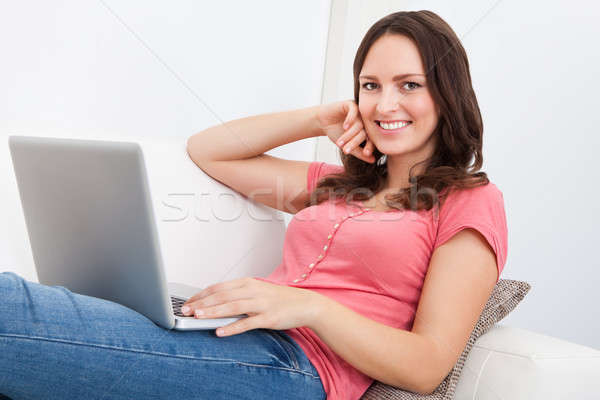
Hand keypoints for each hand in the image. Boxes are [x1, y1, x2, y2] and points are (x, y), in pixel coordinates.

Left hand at [181, 277, 321, 336]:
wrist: (305, 304)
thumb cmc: (279, 299)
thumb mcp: (257, 291)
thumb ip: (238, 295)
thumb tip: (215, 302)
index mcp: (248, 283)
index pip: (219, 287)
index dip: (201, 294)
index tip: (188, 302)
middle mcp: (253, 291)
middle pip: (222, 295)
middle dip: (202, 302)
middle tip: (186, 310)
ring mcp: (260, 304)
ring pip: (232, 306)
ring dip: (213, 312)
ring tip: (198, 316)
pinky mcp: (268, 317)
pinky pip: (247, 323)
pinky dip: (232, 327)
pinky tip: (220, 331)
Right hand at [317, 99, 375, 162]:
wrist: (322, 122)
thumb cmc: (335, 132)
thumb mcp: (347, 145)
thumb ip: (359, 153)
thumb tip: (373, 160)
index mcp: (366, 130)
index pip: (371, 139)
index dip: (369, 146)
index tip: (366, 153)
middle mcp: (364, 121)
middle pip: (364, 132)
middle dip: (354, 142)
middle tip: (345, 150)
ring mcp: (359, 112)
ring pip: (358, 124)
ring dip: (349, 134)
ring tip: (340, 142)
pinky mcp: (351, 104)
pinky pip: (354, 111)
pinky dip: (350, 119)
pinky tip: (345, 126)